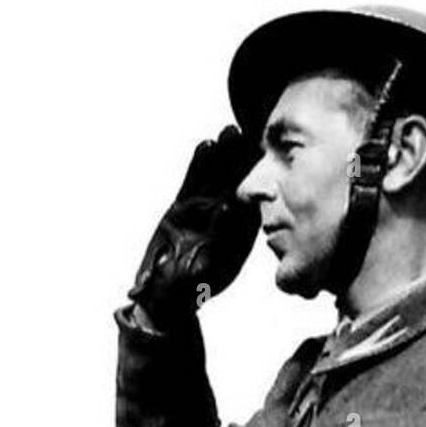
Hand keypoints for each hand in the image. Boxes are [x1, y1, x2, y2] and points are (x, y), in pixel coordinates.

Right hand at [129, 125, 260, 325]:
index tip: (261, 174)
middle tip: (248, 138)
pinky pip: (192, 182)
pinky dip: (198, 165)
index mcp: (231, 244)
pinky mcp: (182, 208)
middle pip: (233, 190)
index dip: (253, 194)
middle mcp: (220, 226)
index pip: (245, 215)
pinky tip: (206, 145)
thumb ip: (198, 266)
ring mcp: (201, 214)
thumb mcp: (190, 282)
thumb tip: (206, 252)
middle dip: (240, 166)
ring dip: (222, 158)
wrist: (163, 294)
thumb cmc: (179, 294)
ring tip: (229, 132)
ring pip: (214, 182)